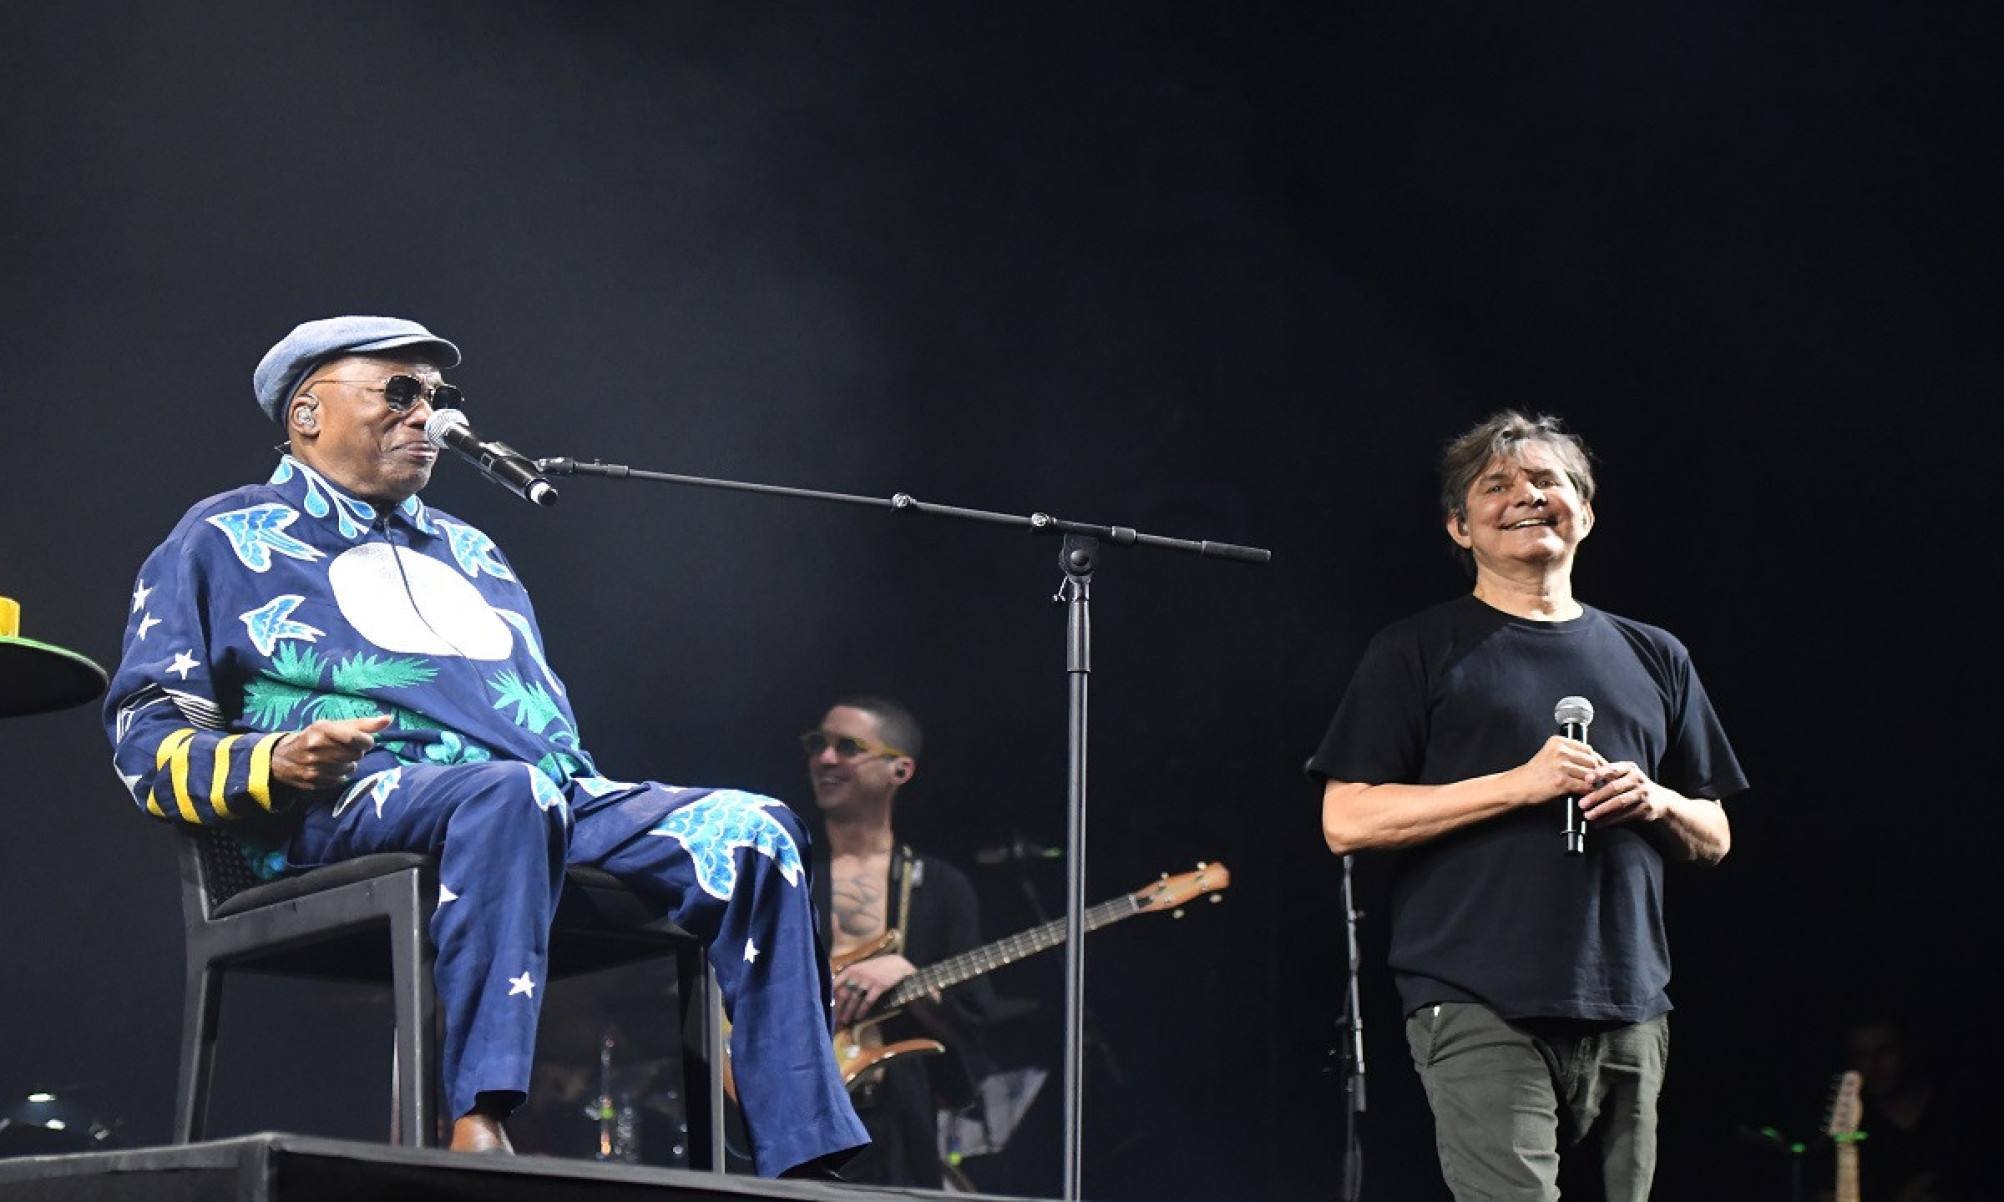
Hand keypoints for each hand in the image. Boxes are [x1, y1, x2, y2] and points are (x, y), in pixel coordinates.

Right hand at [271, 714, 391, 790]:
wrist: (282, 758)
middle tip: (346, 749)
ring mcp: (313, 766)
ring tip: (336, 758)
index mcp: (322, 729)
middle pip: (355, 754)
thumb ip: (362, 724)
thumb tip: (388, 719)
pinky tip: (329, 769)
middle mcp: (316, 747)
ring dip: (348, 764)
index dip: (366, 741)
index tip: (364, 741)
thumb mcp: (334, 726)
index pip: (356, 738)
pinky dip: (339, 775)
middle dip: (356, 752)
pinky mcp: (313, 781)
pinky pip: (340, 780)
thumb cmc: (315, 738)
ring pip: (349, 768)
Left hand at [832, 954, 917, 1027]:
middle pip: (844, 994)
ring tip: (845, 1021)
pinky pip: (867, 1001)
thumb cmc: (876, 967)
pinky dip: (862, 1010)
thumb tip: (837, 992)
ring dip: (848, 1012)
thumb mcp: (861, 968)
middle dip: (838, 1008)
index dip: (830, 996)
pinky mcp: (878, 986)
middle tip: (835, 1018)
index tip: (827, 1006)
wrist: (896, 964)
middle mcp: (857, 975)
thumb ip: (850, 978)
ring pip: (854, 999)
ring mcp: (868, 980)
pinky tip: (859, 1017)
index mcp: (851, 970)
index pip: (835, 983)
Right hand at [1509, 736, 1604, 805]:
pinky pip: (1584, 786)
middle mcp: (1560, 751)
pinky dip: (1587, 791)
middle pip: (1591, 761)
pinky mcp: (1561, 781)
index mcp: (1558, 742)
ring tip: (1589, 788)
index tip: (1601, 768)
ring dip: (1592, 783)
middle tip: (1596, 780)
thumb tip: (1595, 762)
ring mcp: (1561, 766)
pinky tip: (1583, 793)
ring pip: (1589, 774)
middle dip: (1595, 772)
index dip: (1597, 760)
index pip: (1587, 749)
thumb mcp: (1551, 755)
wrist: (1519, 786)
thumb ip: (1570, 755)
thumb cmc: (1535, 773)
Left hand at [1577, 760, 1667, 827]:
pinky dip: (1610, 820)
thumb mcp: (1624, 774)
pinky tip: (1599, 824)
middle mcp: (1637, 779)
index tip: (1586, 780)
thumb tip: (1582, 768)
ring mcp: (1642, 794)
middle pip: (1614, 787)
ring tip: (1588, 815)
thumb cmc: (1634, 786)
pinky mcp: (1646, 808)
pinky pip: (1625, 815)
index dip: (1598, 773)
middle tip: (1582, 804)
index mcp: (1629, 768)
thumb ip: (1606, 771)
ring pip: (1620, 802)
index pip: (1612, 769)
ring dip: (1602, 810)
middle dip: (1596, 796)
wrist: (1661, 800)